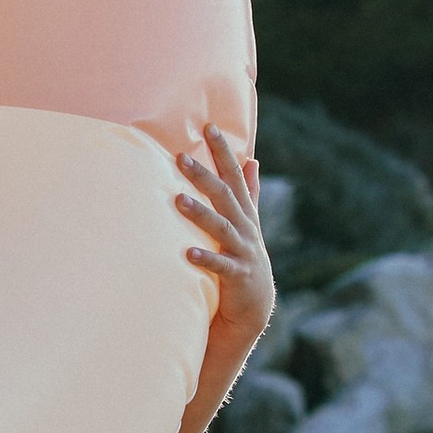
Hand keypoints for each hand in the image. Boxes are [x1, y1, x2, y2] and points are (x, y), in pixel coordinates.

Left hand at [176, 126, 273, 368]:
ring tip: (178, 199)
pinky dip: (205, 258)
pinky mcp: (238, 276)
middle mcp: (244, 227)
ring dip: (200, 213)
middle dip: (204, 175)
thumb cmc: (244, 258)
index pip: (234, 175)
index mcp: (244, 213)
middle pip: (224, 196)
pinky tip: (186, 252)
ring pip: (221, 227)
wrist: (254, 305)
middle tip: (180, 156)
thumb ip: (250, 192)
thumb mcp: (248, 221)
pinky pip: (220, 266)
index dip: (223, 152)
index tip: (210, 127)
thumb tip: (252, 161)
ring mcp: (242, 251)